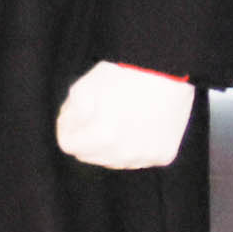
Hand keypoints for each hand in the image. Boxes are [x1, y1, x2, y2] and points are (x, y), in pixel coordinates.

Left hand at [55, 60, 193, 168]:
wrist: (165, 70)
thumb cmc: (121, 75)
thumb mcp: (81, 89)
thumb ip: (69, 116)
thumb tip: (70, 132)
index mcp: (102, 137)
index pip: (69, 145)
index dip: (67, 127)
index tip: (74, 114)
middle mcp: (125, 154)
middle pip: (90, 155)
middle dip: (87, 138)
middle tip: (98, 113)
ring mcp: (146, 157)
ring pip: (114, 160)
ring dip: (110, 145)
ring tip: (119, 118)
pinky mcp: (163, 156)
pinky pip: (139, 158)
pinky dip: (134, 146)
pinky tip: (137, 126)